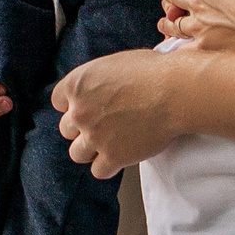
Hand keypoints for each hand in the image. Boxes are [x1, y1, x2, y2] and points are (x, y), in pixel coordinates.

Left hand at [54, 50, 184, 176]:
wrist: (175, 92)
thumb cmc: (152, 72)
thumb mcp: (115, 64)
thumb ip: (98, 80)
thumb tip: (99, 88)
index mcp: (77, 84)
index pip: (58, 101)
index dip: (74, 104)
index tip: (87, 107)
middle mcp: (80, 111)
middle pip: (66, 129)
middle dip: (82, 128)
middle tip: (103, 125)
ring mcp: (94, 136)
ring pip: (77, 153)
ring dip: (90, 150)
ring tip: (108, 144)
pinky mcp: (113, 157)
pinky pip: (98, 171)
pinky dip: (108, 166)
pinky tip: (120, 156)